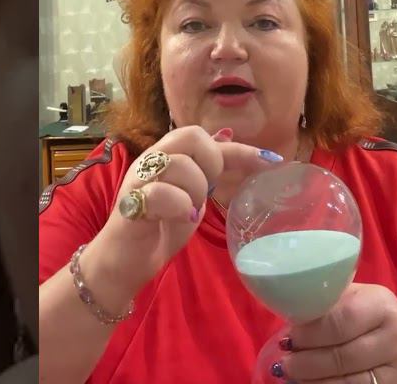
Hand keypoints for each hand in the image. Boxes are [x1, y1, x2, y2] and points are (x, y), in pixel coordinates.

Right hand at [89, 125, 282, 296]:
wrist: (124, 261)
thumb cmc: (159, 225)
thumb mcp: (192, 195)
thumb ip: (209, 169)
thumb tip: (228, 136)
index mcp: (168, 154)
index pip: (207, 138)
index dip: (241, 149)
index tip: (272, 162)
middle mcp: (152, 159)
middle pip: (190, 137)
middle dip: (211, 164)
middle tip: (208, 192)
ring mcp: (139, 179)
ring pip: (179, 164)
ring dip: (195, 191)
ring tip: (189, 211)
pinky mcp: (131, 203)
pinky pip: (161, 192)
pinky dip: (179, 206)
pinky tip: (182, 219)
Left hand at [276, 283, 396, 383]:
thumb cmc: (369, 319)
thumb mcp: (355, 299)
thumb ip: (327, 302)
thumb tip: (287, 311)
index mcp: (382, 305)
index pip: (342, 320)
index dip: (310, 332)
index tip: (288, 338)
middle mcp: (395, 337)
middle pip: (342, 356)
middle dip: (306, 361)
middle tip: (284, 362)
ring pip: (347, 382)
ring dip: (312, 381)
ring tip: (291, 374)